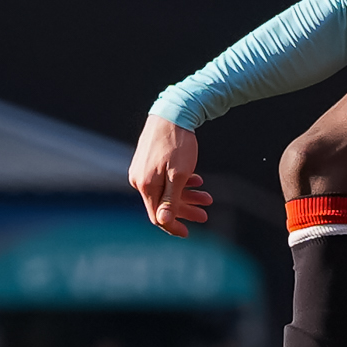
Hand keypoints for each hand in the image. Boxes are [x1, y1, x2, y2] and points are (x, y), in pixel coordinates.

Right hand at [129, 115, 210, 236]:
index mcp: (146, 186)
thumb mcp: (178, 175)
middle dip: (186, 210)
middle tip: (205, 214)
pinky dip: (181, 182)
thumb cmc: (177, 144)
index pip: (157, 216)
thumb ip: (170, 200)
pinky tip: (197, 179)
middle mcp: (140, 180)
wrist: (172, 113)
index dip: (173, 226)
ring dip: (187, 195)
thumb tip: (162, 221)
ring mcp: (142, 170)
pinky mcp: (148, 162)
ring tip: (207, 197)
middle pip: (163, 204)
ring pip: (166, 190)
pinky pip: (164, 179)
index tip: (188, 233)